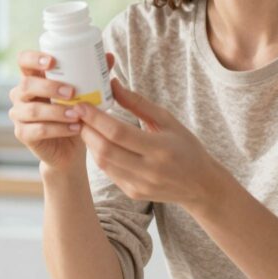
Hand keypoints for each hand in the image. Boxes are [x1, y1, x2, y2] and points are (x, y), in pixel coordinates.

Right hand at [9, 50, 114, 171]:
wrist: (69, 149)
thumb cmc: (73, 114)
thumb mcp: (83, 94)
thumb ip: (93, 75)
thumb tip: (109, 57)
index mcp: (33, 78)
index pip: (23, 61)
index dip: (34, 58)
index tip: (53, 61)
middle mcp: (21, 95)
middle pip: (26, 85)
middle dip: (49, 87)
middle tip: (72, 92)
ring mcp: (19, 115)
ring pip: (33, 110)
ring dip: (57, 111)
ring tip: (77, 114)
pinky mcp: (23, 134)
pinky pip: (38, 130)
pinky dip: (59, 129)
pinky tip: (75, 128)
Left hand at [74, 79, 222, 212]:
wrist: (200, 185)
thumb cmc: (186, 147)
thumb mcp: (168, 120)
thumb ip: (138, 103)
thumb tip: (112, 84)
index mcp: (161, 148)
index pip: (118, 132)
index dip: (96, 118)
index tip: (82, 105)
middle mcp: (150, 170)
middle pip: (106, 149)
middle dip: (87, 130)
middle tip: (77, 114)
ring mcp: (140, 185)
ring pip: (103, 163)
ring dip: (90, 143)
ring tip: (85, 126)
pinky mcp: (133, 193)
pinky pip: (109, 173)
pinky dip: (100, 155)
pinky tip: (98, 142)